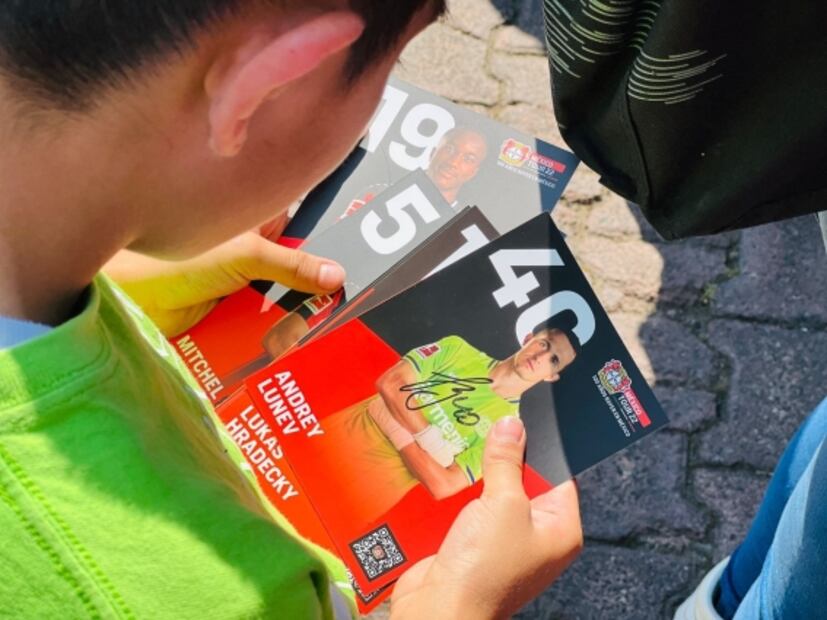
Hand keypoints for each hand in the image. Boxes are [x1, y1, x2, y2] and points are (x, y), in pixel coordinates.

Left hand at [104, 232, 343, 336]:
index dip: (331, 250)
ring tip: (334, 331)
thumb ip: (293, 266)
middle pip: (300, 273)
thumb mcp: (246, 256)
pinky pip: (267, 325)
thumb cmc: (181, 262)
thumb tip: (339, 276)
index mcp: (261, 224)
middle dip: (319, 291)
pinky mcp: (235, 316)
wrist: (133, 301)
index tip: (361, 268)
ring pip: (286, 301)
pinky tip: (303, 345)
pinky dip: (280, 334)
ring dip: (300, 316)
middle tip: (351, 307)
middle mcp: (256, 254)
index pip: (308, 234)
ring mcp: (246, 286)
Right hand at [391, 417, 581, 619]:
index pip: (560, 474)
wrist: (440, 611)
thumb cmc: (486, 569)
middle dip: (506, 455)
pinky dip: (461, 491)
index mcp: (560, 529)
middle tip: (492, 422)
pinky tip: (449, 472)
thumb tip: (512, 427)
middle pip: (524, 480)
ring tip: (468, 441)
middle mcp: (536, 535)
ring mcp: (503, 541)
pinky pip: (471, 508)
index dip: (542, 444)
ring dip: (480, 473)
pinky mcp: (473, 544)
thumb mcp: (503, 503)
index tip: (525, 416)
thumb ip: (507, 461)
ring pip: (494, 492)